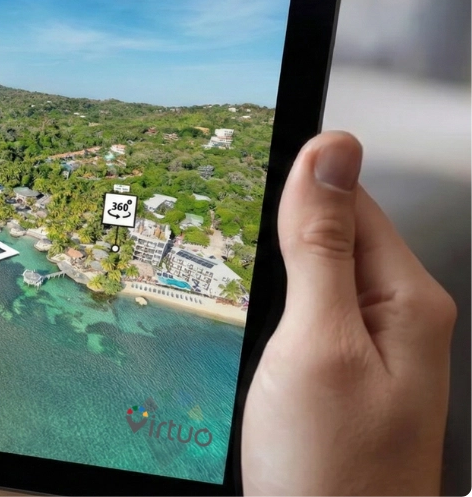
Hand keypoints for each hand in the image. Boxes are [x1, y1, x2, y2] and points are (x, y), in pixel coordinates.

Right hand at [242, 131, 456, 496]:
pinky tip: (238, 334)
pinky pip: (302, 321)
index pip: (348, 198)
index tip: (227, 183)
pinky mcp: (340, 379)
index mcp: (407, 299)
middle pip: (327, 236)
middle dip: (268, 237)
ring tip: (217, 294)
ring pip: (308, 279)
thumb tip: (329, 151)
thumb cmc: (331, 470)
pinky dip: (265, 318)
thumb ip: (321, 246)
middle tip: (209, 253)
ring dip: (262, 280)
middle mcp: (397, 318)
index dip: (286, 185)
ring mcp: (370, 352)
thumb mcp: (317, 343)